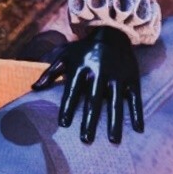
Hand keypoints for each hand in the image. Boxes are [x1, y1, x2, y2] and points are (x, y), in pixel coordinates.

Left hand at [31, 26, 143, 143]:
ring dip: (114, 122)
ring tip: (113, 140)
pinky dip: (138, 113)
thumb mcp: (65, 56)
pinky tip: (139, 130)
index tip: (63, 124)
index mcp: (81, 67)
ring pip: (116, 102)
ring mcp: (117, 76)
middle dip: (90, 120)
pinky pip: (135, 98)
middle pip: (94, 100)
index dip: (68, 108)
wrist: (112, 33)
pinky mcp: (132, 78)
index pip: (72, 91)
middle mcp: (99, 72)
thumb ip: (50, 73)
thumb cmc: (84, 50)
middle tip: (86, 139)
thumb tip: (33, 88)